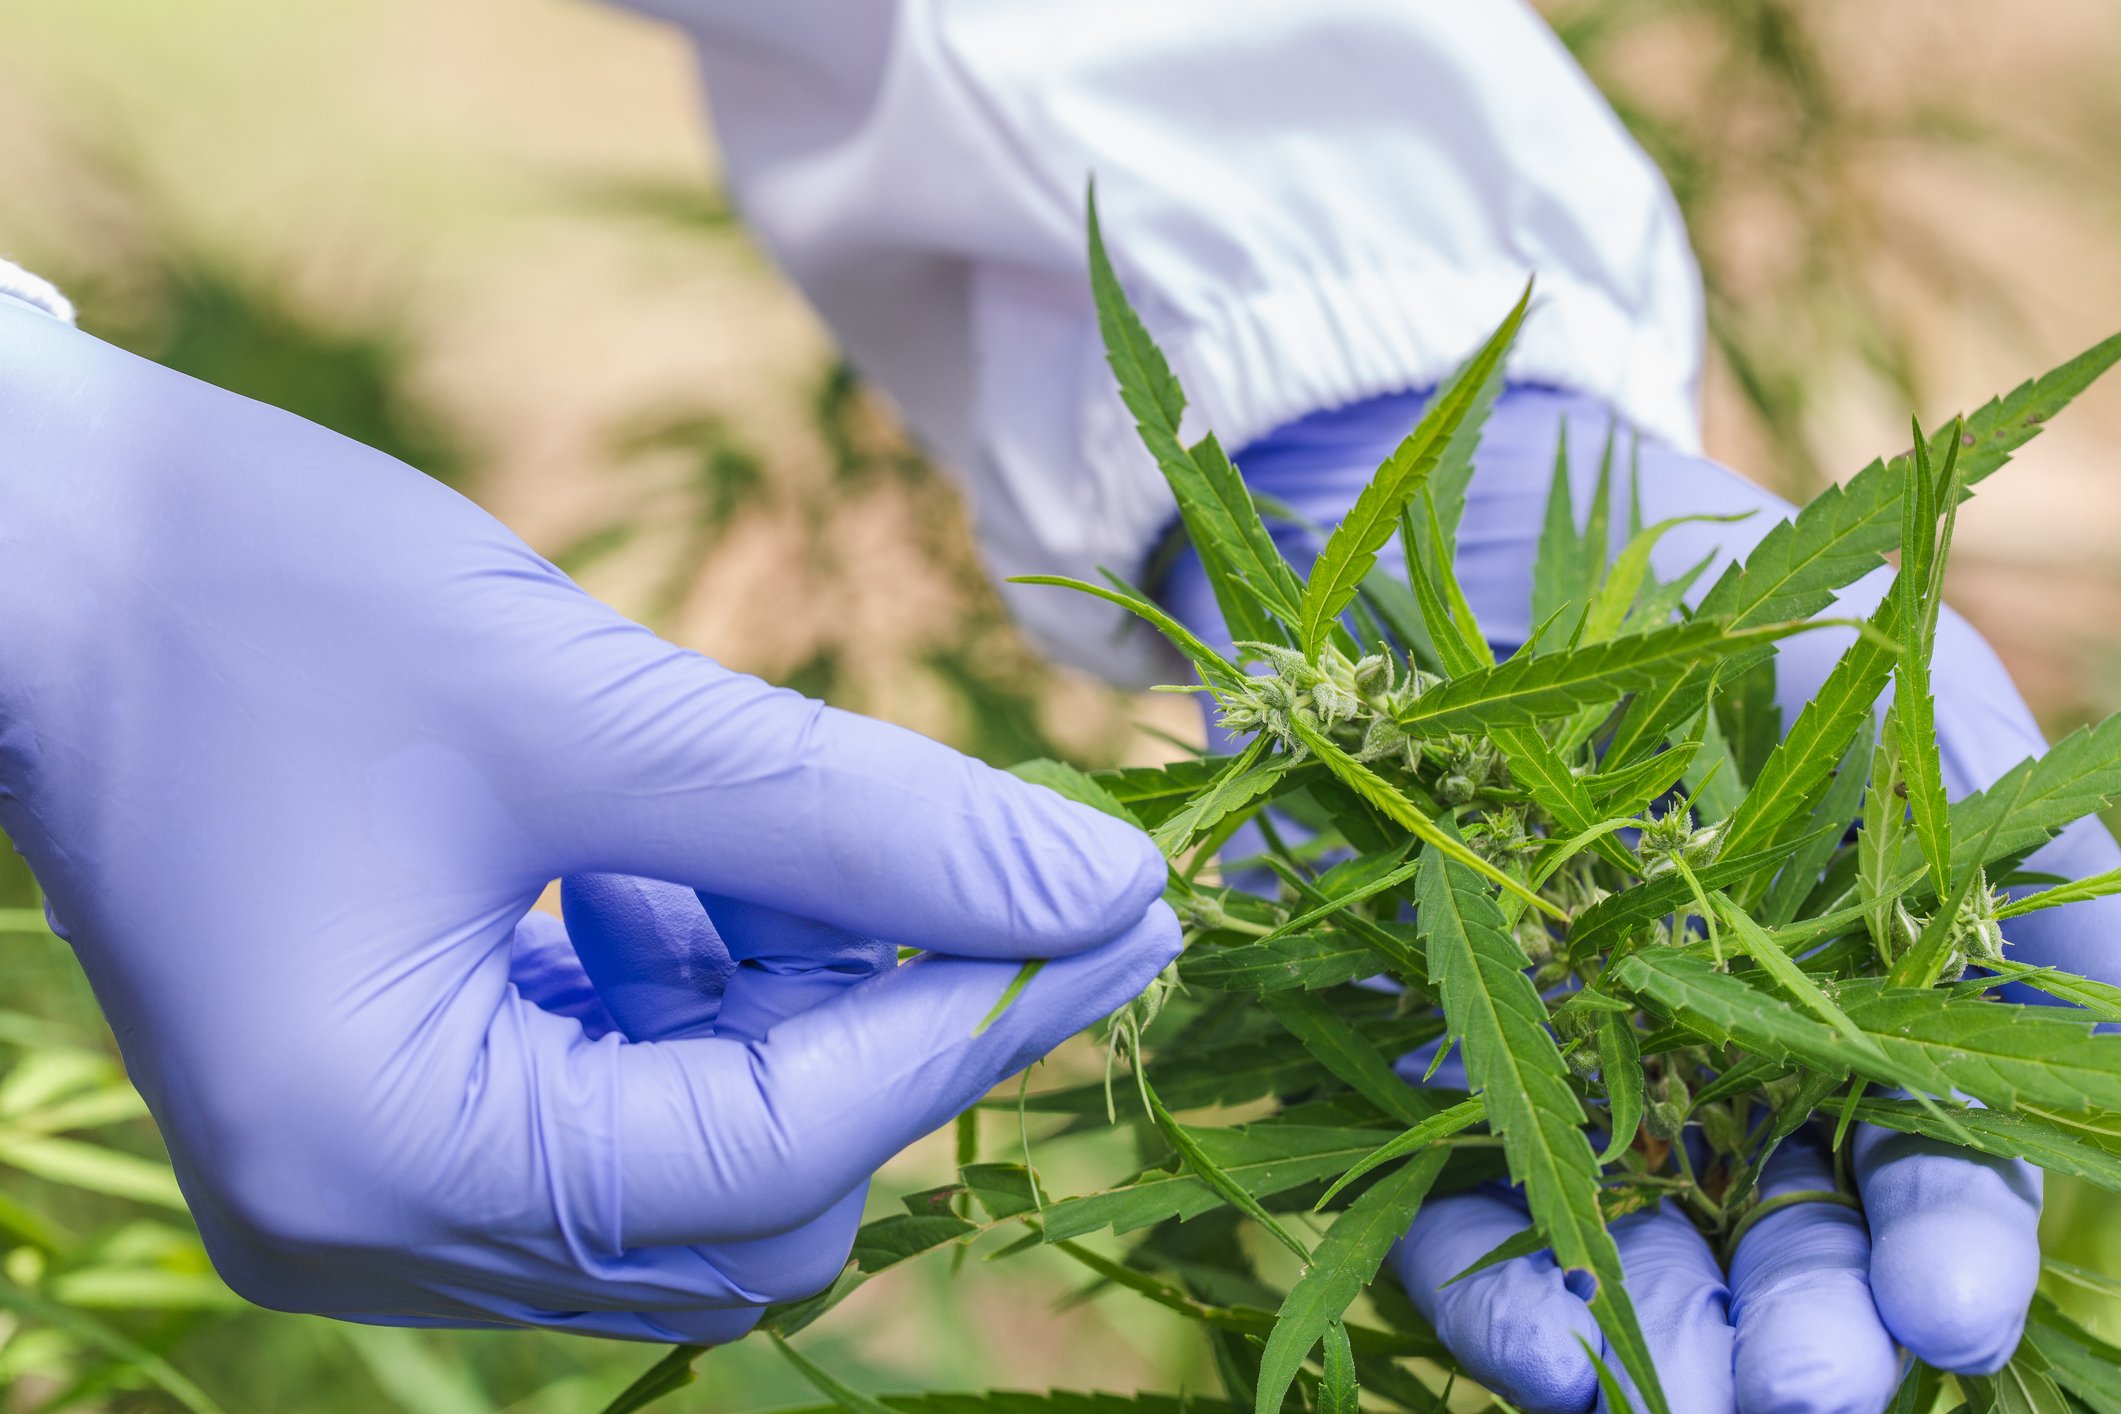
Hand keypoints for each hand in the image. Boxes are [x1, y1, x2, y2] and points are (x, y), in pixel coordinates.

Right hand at [0, 302, 1176, 1337]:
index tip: (1128, 918)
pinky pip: (611, 1092)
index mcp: (383, 1151)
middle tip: (997, 874)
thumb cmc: (257, 597)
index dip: (971, 1025)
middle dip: (884, 1028)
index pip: (775, 1150)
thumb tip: (1102, 886)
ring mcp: (367, 1172)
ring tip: (800, 839)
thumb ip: (857, 816)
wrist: (42, 550)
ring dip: (791, 999)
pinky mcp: (385, 1098)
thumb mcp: (592, 707)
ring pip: (693, 1150)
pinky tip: (687, 861)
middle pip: (745, 1192)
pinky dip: (697, 987)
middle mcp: (366, 1213)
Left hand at [1165, 384, 2110, 1410]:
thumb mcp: (1919, 713)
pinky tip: (1542, 1341)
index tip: (1954, 1308)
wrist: (1513, 527)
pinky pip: (1460, 1202)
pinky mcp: (1432, 1058)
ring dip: (1659, 1343)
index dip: (1942, 1248)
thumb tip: (2110, 1035)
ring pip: (1632, 1255)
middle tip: (1806, 1388)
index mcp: (1859, 1019)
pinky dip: (1500, 1280)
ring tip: (1677, 1395)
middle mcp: (1724, 1076)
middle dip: (1804, 1328)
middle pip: (1779, 1243)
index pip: (1919, 1175)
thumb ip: (2029, 870)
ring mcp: (1579, 1077)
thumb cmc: (1748, 612)